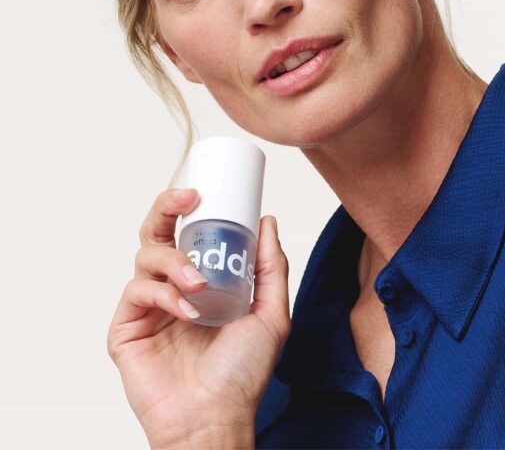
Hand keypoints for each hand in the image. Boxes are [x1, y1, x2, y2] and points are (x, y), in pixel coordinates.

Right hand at [107, 187, 290, 448]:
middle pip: (157, 233)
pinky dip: (162, 293)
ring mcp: (148, 308)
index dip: (189, 208)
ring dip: (174, 259)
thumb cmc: (243, 373)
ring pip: (146, 256)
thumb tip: (268, 221)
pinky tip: (186, 310)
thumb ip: (272, 267)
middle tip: (188, 198)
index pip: (188, 234)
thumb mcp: (271, 312)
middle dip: (166, 207)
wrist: (217, 418)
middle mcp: (172, 289)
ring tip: (199, 281)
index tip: (204, 191)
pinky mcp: (126, 330)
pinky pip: (136, 292)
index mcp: (201, 282)